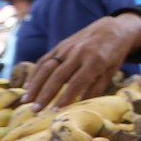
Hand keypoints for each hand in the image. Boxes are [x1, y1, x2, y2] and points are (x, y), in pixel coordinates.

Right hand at [22, 12, 140, 107]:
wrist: (113, 28)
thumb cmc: (114, 54)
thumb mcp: (111, 71)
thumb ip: (96, 87)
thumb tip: (80, 106)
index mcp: (95, 61)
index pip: (77, 82)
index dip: (65, 97)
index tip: (54, 111)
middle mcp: (79, 53)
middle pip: (58, 76)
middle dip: (45, 94)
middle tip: (35, 110)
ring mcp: (68, 48)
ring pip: (47, 67)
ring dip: (35, 85)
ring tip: (26, 100)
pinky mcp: (61, 45)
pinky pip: (45, 59)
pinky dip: (35, 73)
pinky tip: (28, 85)